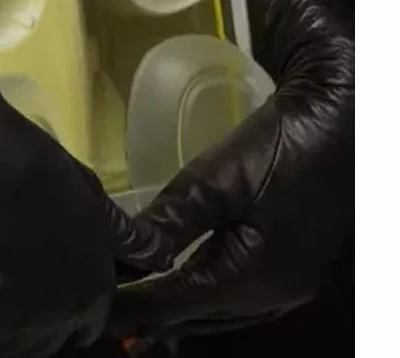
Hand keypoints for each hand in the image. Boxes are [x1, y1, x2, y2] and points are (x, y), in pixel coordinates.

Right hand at [0, 58, 173, 357]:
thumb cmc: (23, 158)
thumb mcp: (85, 190)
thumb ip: (116, 233)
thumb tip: (157, 256)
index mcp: (99, 272)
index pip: (92, 321)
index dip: (66, 319)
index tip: (32, 309)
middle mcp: (76, 302)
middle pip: (55, 342)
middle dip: (28, 336)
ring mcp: (36, 315)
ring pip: (17, 352)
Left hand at [107, 0, 352, 338]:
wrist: (343, 118)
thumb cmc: (281, 144)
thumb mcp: (220, 174)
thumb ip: (174, 218)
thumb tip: (129, 253)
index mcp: (251, 278)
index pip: (176, 304)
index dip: (132, 306)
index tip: (91, 309)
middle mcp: (271, 294)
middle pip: (198, 316)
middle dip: (150, 314)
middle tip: (103, 308)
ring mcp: (286, 283)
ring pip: (220, 313)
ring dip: (178, 310)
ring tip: (134, 308)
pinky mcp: (292, 264)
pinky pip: (239, 299)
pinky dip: (205, 298)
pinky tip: (186, 286)